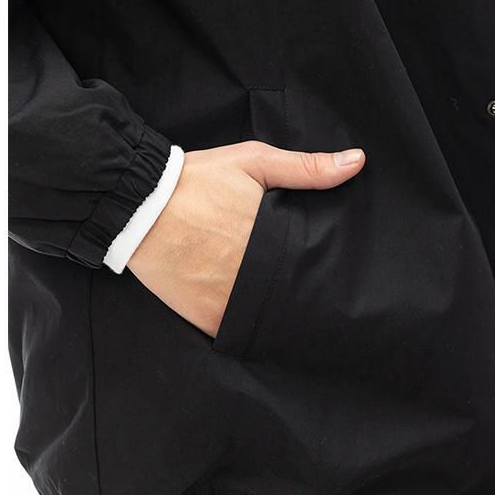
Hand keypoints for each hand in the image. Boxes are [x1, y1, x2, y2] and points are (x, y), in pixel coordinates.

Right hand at [127, 141, 365, 337]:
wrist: (137, 206)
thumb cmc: (196, 182)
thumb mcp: (253, 162)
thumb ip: (306, 168)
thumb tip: (357, 162)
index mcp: (271, 242)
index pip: (314, 269)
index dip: (322, 271)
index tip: (326, 269)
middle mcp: (254, 278)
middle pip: (295, 297)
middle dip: (301, 292)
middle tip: (303, 286)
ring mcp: (230, 303)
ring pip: (270, 319)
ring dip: (276, 311)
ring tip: (278, 299)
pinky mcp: (206, 319)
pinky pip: (237, 332)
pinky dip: (246, 325)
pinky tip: (249, 311)